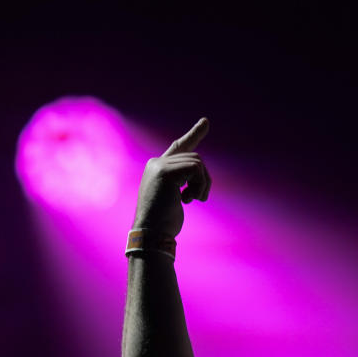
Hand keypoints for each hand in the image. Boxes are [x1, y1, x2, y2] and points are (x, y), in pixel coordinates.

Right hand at [132, 118, 211, 236]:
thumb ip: (182, 182)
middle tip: (199, 198)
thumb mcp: (175, 199)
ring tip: (193, 199)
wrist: (151, 234)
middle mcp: (156, 163)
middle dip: (204, 179)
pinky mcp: (164, 171)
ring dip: (202, 183)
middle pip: (195, 158)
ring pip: (197, 162)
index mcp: (157, 168)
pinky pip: (195, 168)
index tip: (206, 122)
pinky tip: (189, 199)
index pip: (179, 147)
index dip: (194, 135)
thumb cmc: (164, 222)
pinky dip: (199, 184)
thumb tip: (199, 172)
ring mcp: (158, 165)